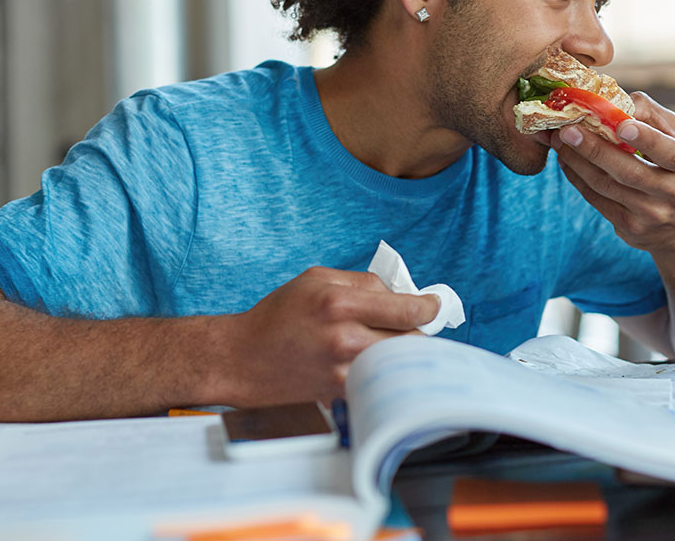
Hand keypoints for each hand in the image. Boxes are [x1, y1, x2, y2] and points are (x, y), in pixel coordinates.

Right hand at [227, 266, 439, 405]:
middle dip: (416, 331)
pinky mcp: (338, 394)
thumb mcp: (316, 279)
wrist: (241, 359)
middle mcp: (343, 338)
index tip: (433, 305)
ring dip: (401, 354)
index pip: (406, 308)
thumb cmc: (278, 316)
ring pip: (397, 365)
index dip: (428, 307)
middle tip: (412, 326)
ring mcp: (341, 371)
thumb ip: (362, 283)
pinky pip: (377, 383)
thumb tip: (399, 293)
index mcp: (339, 303)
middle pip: (410, 340)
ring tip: (392, 344)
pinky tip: (372, 365)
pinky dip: (382, 374)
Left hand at [549, 92, 674, 257]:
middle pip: (629, 171)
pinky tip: (566, 161)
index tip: (620, 126)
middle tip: (567, 130)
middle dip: (594, 149)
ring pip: (606, 185)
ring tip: (558, 141)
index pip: (668, 150)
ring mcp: (653, 214)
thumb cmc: (674, 166)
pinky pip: (597, 200)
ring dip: (577, 161)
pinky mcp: (631, 228)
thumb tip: (617, 102)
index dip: (645, 138)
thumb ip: (650, 115)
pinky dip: (577, 178)